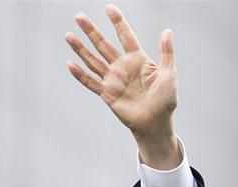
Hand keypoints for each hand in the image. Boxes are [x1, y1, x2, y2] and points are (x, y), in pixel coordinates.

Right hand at [66, 4, 180, 168]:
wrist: (156, 123)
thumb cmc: (165, 100)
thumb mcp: (169, 75)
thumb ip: (167, 53)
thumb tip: (167, 31)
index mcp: (138, 60)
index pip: (125, 36)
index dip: (118, 22)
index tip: (109, 8)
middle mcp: (122, 67)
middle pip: (104, 45)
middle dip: (91, 31)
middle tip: (79, 16)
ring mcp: (113, 80)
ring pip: (93, 61)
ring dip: (81, 49)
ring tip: (68, 35)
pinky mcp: (107, 94)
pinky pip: (91, 83)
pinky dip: (80, 75)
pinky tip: (70, 64)